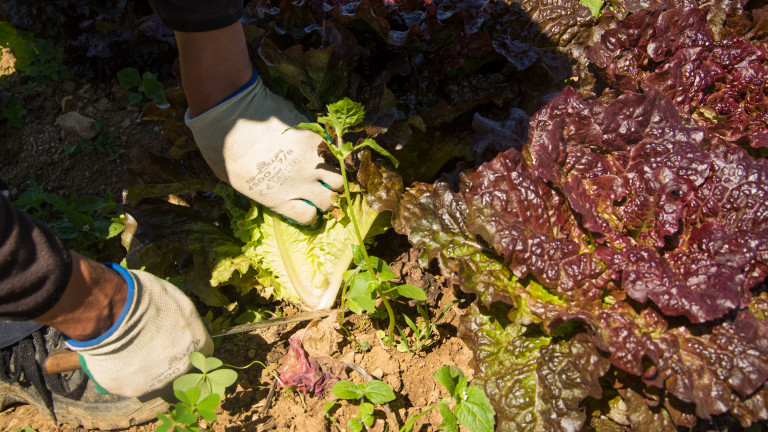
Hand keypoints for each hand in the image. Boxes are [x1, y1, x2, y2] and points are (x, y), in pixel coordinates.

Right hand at [65, 264, 212, 396]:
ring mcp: (158, 380)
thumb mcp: (174, 297)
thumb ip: (182, 315)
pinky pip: (131, 384)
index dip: (188, 344)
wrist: (111, 312)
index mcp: (197, 341)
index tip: (175, 338)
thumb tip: (180, 318)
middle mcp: (182, 366)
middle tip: (149, 345)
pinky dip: (124, 375)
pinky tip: (115, 359)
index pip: (204, 351)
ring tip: (128, 351)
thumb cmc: (143, 296)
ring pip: (156, 379)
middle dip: (169, 359)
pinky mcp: (133, 389)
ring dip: (146, 369)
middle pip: (181, 369)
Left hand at [186, 75, 343, 225]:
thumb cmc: (221, 147)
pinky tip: (324, 150)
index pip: (307, 216)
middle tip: (322, 190)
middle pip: (328, 201)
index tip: (309, 207)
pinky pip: (332, 150)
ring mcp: (309, 159)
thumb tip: (265, 189)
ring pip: (339, 178)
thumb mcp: (233, 180)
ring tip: (328, 173)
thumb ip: (256, 190)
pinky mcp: (313, 136)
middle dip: (327, 199)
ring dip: (335, 178)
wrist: (230, 113)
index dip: (310, 214)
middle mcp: (299, 183)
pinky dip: (331, 153)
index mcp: (277, 198)